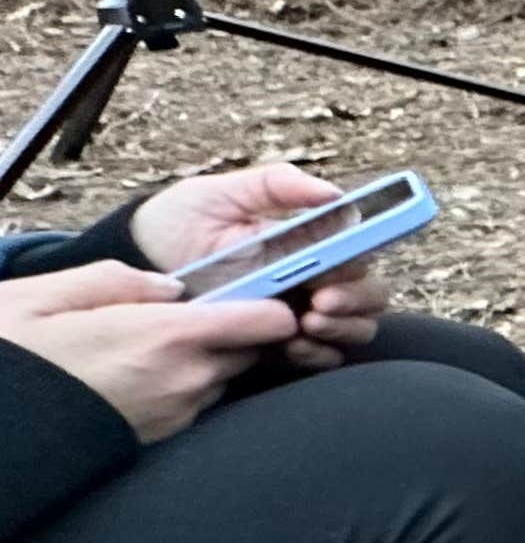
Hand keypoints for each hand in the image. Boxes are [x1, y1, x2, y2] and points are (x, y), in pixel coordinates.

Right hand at [0, 263, 302, 441]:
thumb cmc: (12, 356)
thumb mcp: (45, 296)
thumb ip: (117, 280)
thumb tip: (171, 287)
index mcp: (167, 336)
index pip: (269, 321)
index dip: (271, 303)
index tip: (254, 290)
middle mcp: (187, 379)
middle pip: (252, 348)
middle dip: (234, 329)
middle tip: (189, 315)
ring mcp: (179, 413)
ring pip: (224, 375)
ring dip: (207, 359)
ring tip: (152, 347)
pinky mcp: (166, 436)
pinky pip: (199, 402)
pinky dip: (186, 384)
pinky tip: (141, 374)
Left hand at [127, 163, 381, 370]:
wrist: (137, 269)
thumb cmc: (175, 225)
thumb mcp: (218, 194)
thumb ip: (275, 184)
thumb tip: (333, 193)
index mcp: (307, 243)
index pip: (359, 253)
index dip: (359, 264)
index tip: (334, 271)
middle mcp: (312, 279)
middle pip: (370, 294)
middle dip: (356, 302)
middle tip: (319, 305)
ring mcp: (298, 314)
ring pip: (356, 328)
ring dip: (343, 329)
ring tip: (306, 325)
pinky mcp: (278, 345)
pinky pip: (324, 357)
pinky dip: (319, 354)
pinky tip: (290, 347)